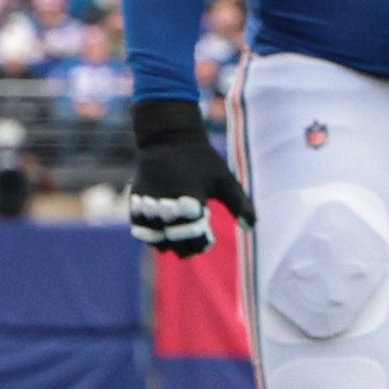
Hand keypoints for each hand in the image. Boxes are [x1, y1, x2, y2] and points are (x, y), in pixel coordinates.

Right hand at [126, 98, 249, 258]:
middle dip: (185, 248)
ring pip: (153, 236)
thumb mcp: (225, 180)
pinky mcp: (135, 200)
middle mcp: (167, 204)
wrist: (169, 140)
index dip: (201, 243)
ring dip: (165, 243)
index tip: (208, 240)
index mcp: (191, 200)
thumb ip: (240, 204)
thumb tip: (252, 227)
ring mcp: (148, 203)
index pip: (193, 235)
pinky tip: (161, 235)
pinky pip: (138, 227)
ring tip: (177, 245)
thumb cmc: (202, 162)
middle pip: (172, 239)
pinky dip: (148, 235)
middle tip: (195, 248)